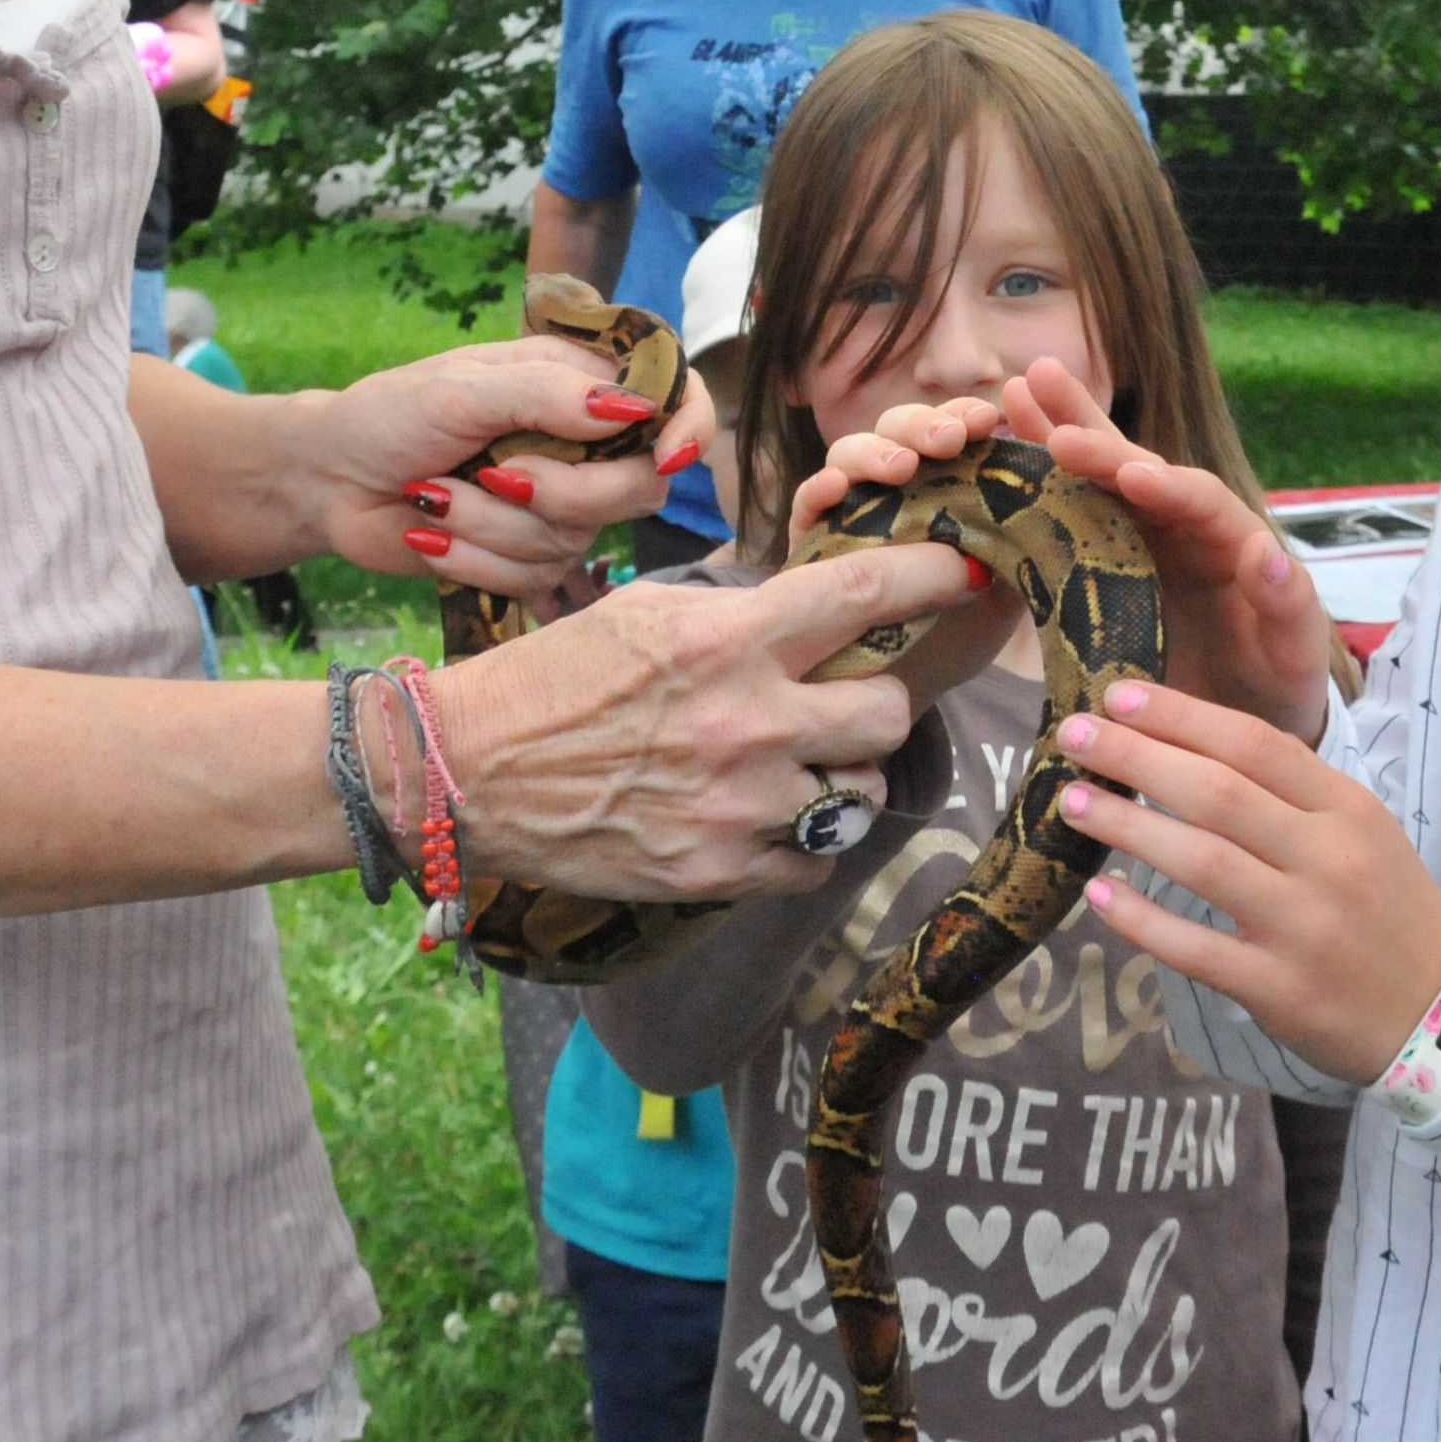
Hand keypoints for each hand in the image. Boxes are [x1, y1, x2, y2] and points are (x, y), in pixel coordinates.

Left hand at [308, 335, 718, 593]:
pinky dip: (473, 558)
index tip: (665, 458)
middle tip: (497, 474)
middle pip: (640, 487)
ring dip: (491, 526)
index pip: (673, 398)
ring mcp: (558, 507)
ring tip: (434, 496)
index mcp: (578, 384)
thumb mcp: (461, 387)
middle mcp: (584, 446)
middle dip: (566, 493)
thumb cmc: (391, 414)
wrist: (328, 481)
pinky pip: (532, 578)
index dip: (687, 429)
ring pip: (575, 539)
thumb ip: (546, 394)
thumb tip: (629, 407)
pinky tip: (431, 535)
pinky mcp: (525, 559)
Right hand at [424, 541, 985, 900]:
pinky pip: (817, 860)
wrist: (469, 773)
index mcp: (728, 640)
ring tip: (791, 763)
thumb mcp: (650, 612)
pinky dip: (804, 841)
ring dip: (843, 774)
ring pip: (863, 790)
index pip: (867, 596)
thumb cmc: (555, 679)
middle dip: (874, 700)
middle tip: (840, 698)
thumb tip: (823, 608)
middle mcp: (746, 722)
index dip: (935, 577)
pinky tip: (762, 817)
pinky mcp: (720, 872)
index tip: (971, 569)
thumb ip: (741, 612)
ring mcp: (738, 806)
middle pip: (888, 709)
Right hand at [787, 398, 1027, 704]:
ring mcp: (848, 508)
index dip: (966, 417)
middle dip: (924, 425)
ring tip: (901, 469)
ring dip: (875, 451)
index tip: (990, 420)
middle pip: (900, 430)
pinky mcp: (810, 542)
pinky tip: (836, 489)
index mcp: (943, 482)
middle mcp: (893, 486)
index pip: (952, 431)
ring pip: (851, 454)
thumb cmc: (958, 632)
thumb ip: (1024, 540)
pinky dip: (818, 489)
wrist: (904, 693)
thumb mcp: (1007, 588)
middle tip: (951, 441)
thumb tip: (1050, 490)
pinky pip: (807, 504)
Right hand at [1000, 362, 1332, 743]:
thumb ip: (1287, 605)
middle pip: (1135, 467)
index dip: (1163, 483)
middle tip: (1042, 393)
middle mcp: (1180, 528)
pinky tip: (999, 453)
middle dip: (1092, 432)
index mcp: (1229, 539)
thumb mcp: (1294, 652)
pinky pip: (1068, 520)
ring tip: (1015, 390)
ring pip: (1096, 480)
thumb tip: (1267, 552)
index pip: (1197, 497)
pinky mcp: (1102, 569)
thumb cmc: (1274, 686)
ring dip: (1057, 433)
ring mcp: (1137, 543)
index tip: (1128, 472)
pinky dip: (1036, 487)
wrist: (1236, 728)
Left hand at [1059, 682, 1440, 1084]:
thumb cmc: (1388, 908)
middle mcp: (1327, 859)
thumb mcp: (1362, 831)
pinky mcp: (1280, 989)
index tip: (1119, 695)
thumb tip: (1185, 745)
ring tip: (1071, 802)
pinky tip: (1100, 895)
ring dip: (1127, 827)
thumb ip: (1290, 792)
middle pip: (1218, 793)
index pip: (1255, 744)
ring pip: (1201, 862)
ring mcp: (1304, 926)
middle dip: (1137, 757)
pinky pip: (1195, 948)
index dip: (1181, 716)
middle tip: (1074, 735)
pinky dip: (1142, 920)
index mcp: (1348, 810)